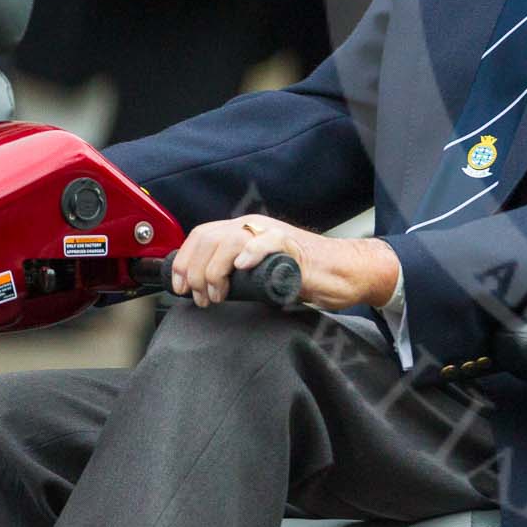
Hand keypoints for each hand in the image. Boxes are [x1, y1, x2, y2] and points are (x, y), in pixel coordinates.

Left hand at [168, 214, 399, 311]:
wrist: (345, 273)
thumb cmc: (306, 277)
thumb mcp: (260, 274)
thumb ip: (236, 274)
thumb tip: (203, 289)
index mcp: (246, 232)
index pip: (202, 235)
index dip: (184, 260)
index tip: (180, 287)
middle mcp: (257, 228)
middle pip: (210, 237)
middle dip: (195, 270)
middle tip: (202, 298)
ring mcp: (275, 235)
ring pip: (231, 237)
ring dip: (215, 269)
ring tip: (218, 293)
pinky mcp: (295, 248)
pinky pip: (268, 241)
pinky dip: (251, 252)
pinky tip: (243, 266)